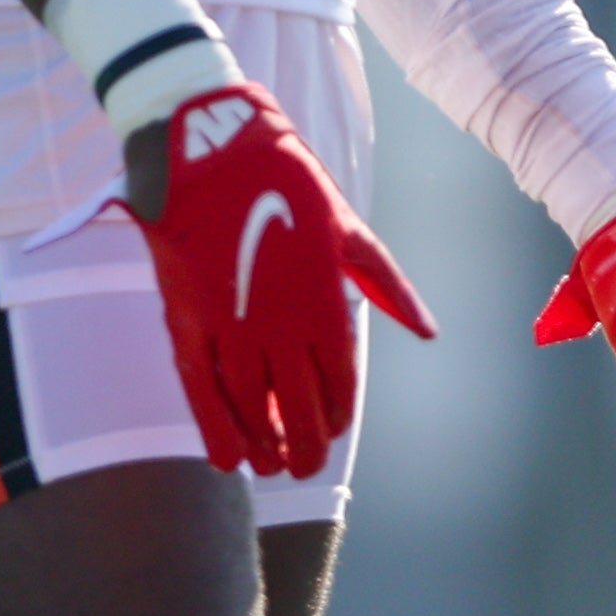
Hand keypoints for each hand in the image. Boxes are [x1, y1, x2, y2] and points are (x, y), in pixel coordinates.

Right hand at [122, 83, 434, 476]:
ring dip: (262, 446)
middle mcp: (280, 325)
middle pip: (296, 409)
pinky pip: (202, 391)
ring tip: (270, 466)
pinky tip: (227, 460)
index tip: (332, 428)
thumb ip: (388, 286)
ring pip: (249, 408)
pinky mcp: (187, 321)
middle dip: (303, 446)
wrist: (209, 149)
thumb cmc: (287, 182)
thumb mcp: (349, 229)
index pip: (337, 384)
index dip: (335, 415)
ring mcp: (230, 326)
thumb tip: (428, 331)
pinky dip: (215, 430)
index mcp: (324, 303)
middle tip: (303, 466)